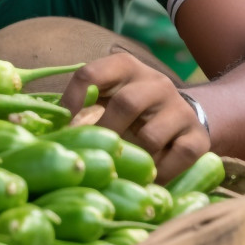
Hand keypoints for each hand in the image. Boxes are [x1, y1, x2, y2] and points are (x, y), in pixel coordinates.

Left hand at [60, 52, 209, 183]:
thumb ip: (85, 103)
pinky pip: (177, 158)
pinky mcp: (198, 137)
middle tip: (94, 153)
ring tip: (123, 167)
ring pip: (150, 136)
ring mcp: (180, 109)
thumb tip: (46, 127)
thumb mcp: (110, 95)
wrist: (187, 116)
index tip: (62, 126)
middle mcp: (155, 82)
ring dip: (133, 157)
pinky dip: (159, 173)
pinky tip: (148, 177)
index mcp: (126, 67)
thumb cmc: (133, 110)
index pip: (92, 73)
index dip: (72, 99)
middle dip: (105, 133)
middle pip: (126, 103)